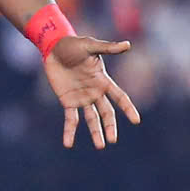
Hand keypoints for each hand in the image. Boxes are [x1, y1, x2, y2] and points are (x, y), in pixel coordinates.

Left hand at [46, 34, 142, 148]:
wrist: (53, 47)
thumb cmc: (73, 44)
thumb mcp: (90, 46)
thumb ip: (108, 48)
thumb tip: (128, 45)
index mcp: (103, 80)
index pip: (119, 97)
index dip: (128, 108)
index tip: (136, 120)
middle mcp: (95, 92)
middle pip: (106, 112)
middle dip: (110, 126)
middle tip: (112, 140)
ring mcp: (82, 98)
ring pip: (92, 119)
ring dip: (96, 132)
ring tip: (100, 146)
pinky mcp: (68, 101)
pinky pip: (70, 119)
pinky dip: (69, 131)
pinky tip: (68, 144)